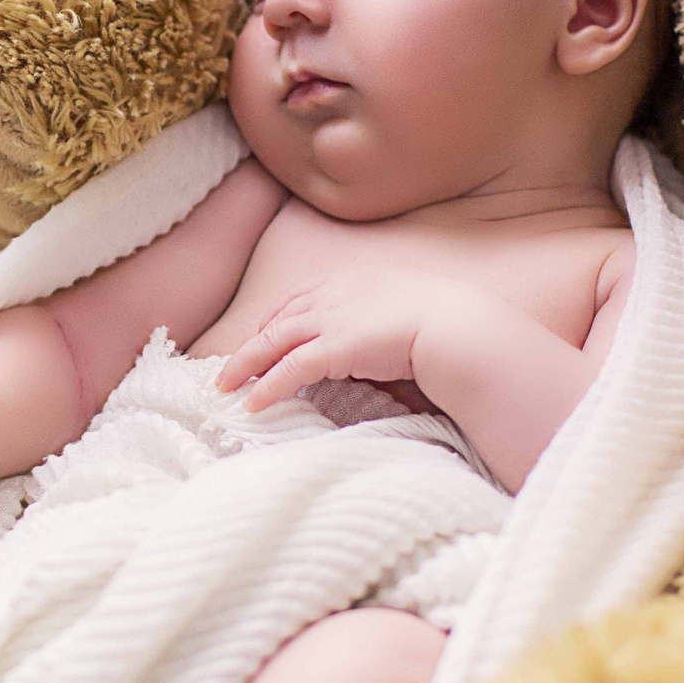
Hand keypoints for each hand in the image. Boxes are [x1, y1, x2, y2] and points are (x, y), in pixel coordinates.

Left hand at [216, 271, 468, 411]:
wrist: (458, 325)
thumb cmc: (446, 320)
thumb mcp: (407, 303)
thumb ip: (382, 316)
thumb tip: (378, 339)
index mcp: (351, 279)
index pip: (299, 297)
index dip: (277, 319)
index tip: (263, 336)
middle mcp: (334, 294)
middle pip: (278, 318)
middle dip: (252, 342)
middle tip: (231, 365)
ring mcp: (331, 319)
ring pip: (273, 341)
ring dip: (245, 365)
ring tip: (226, 387)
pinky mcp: (333, 348)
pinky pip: (288, 369)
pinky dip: (267, 387)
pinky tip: (253, 403)